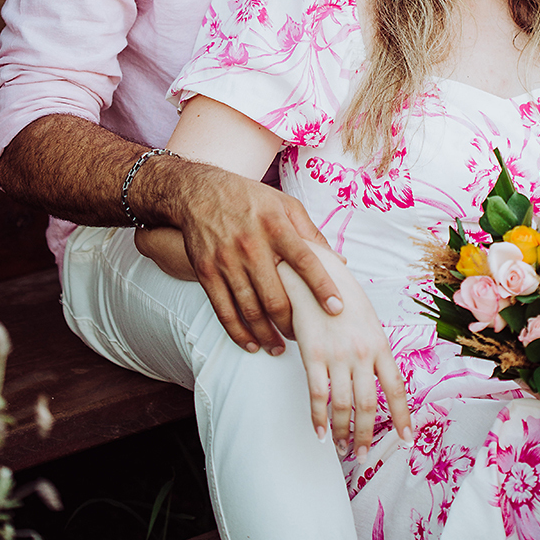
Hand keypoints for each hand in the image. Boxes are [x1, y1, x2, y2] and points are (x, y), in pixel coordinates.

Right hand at [175, 164, 343, 354]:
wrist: (199, 192)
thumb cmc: (250, 198)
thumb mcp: (286, 204)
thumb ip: (312, 234)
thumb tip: (339, 262)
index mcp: (276, 226)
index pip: (305, 261)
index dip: (322, 286)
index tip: (336, 308)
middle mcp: (252, 245)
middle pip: (276, 296)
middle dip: (293, 323)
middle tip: (304, 336)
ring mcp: (226, 261)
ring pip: (250, 310)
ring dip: (267, 335)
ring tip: (280, 346)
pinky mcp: (207, 273)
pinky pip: (224, 311)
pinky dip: (239, 333)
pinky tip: (252, 343)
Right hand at [279, 247, 411, 457]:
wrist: (313, 269)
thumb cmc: (339, 291)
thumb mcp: (365, 315)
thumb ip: (372, 343)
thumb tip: (375, 368)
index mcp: (380, 343)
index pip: (396, 388)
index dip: (402, 417)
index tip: (406, 441)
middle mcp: (362, 351)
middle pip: (370, 404)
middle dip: (368, 435)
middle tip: (363, 456)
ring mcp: (337, 354)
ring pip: (344, 405)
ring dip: (344, 432)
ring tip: (343, 449)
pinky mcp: (312, 354)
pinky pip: (318, 395)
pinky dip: (318, 418)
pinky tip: (319, 432)